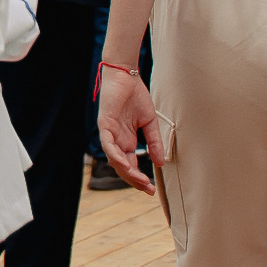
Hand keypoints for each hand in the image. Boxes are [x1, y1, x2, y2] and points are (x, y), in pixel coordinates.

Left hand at [94, 62, 165, 193]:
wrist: (127, 76)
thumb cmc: (136, 97)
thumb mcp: (149, 123)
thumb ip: (154, 142)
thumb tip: (160, 163)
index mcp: (126, 140)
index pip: (131, 164)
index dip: (140, 178)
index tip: (152, 190)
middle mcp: (117, 140)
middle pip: (122, 167)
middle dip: (134, 180)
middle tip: (147, 190)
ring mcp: (109, 133)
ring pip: (114, 159)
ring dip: (126, 171)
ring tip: (139, 181)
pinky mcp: (105, 124)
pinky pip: (108, 144)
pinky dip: (115, 155)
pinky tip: (125, 164)